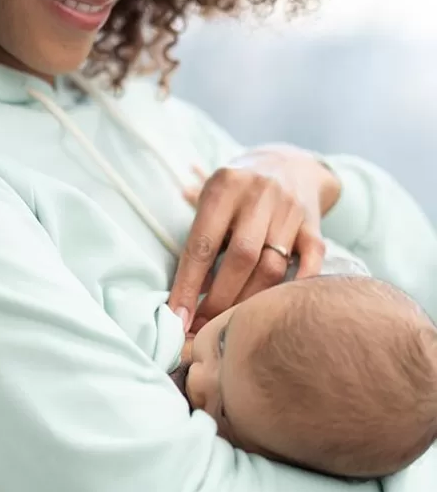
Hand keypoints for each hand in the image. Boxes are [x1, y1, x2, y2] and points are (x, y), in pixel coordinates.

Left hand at [168, 146, 340, 331]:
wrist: (291, 163)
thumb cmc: (237, 191)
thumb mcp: (210, 196)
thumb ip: (196, 239)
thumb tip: (179, 297)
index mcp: (225, 185)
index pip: (201, 244)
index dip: (187, 285)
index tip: (177, 317)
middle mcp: (259, 193)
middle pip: (240, 257)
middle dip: (219, 300)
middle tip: (204, 327)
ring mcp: (290, 209)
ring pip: (271, 266)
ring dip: (249, 301)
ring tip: (231, 324)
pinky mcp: (314, 225)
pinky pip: (310, 263)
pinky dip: (292, 289)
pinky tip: (274, 310)